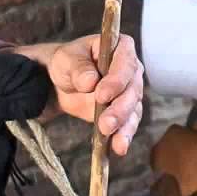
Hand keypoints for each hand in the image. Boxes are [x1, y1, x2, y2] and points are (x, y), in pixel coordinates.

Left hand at [45, 35, 143, 155]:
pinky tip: (118, 147)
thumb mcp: (67, 60)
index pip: (125, 63)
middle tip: (105, 124)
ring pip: (133, 110)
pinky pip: (128, 124)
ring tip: (116, 143)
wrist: (63, 83)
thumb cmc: (68, 63)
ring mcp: (131, 92)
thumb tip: (90, 81)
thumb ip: (79, 68)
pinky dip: (124, 136)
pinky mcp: (126, 111)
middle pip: (133, 90)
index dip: (116, 80)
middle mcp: (131, 69)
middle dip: (120, 109)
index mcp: (120, 48)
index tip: (102, 95)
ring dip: (124, 126)